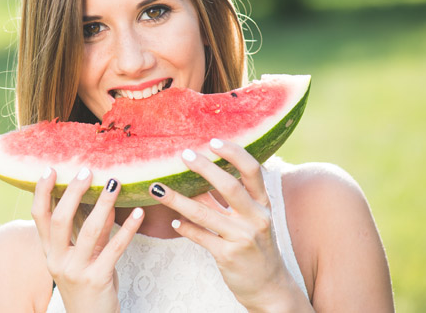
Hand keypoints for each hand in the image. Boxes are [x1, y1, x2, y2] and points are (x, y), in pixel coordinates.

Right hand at [32, 167, 144, 312]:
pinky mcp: (98, 279)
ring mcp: (76, 270)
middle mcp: (57, 260)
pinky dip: (128, 228)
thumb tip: (105, 199)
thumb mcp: (83, 255)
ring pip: (90, 231)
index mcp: (49, 252)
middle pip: (60, 219)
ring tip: (115, 183)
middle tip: (88, 171)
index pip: (39, 217)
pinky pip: (115, 248)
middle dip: (73, 192)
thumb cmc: (87, 283)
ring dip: (104, 203)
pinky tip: (138, 213)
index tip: (50, 169)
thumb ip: (91, 229)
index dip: (42, 192)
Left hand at [149, 139, 310, 311]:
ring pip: (204, 213)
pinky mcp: (228, 256)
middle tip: (183, 154)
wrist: (268, 286)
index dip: (233, 153)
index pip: (252, 170)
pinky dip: (185, 228)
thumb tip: (198, 170)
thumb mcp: (250, 218)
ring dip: (177, 199)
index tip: (212, 140)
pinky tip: (174, 223)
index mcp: (263, 203)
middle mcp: (256, 218)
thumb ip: (229, 198)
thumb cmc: (254, 244)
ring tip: (157, 188)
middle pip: (229, 187)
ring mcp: (243, 237)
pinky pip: (200, 237)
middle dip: (204, 168)